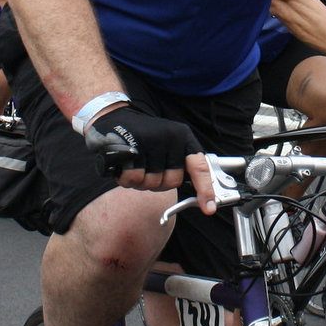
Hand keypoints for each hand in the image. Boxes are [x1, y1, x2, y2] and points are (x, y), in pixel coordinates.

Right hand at [84, 106, 205, 198]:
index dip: (205, 190)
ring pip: (151, 182)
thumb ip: (181, 166)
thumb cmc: (145, 138)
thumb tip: (199, 194)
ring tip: (135, 164)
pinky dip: (126, 178)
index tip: (209, 208)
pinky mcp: (132, 145)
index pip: (200, 167)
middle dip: (158, 183)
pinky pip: (133, 178)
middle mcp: (171, 137)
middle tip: (148, 169)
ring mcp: (152, 140)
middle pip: (171, 181)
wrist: (115, 117)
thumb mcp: (169, 145)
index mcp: (184, 138)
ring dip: (140, 181)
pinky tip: (124, 165)